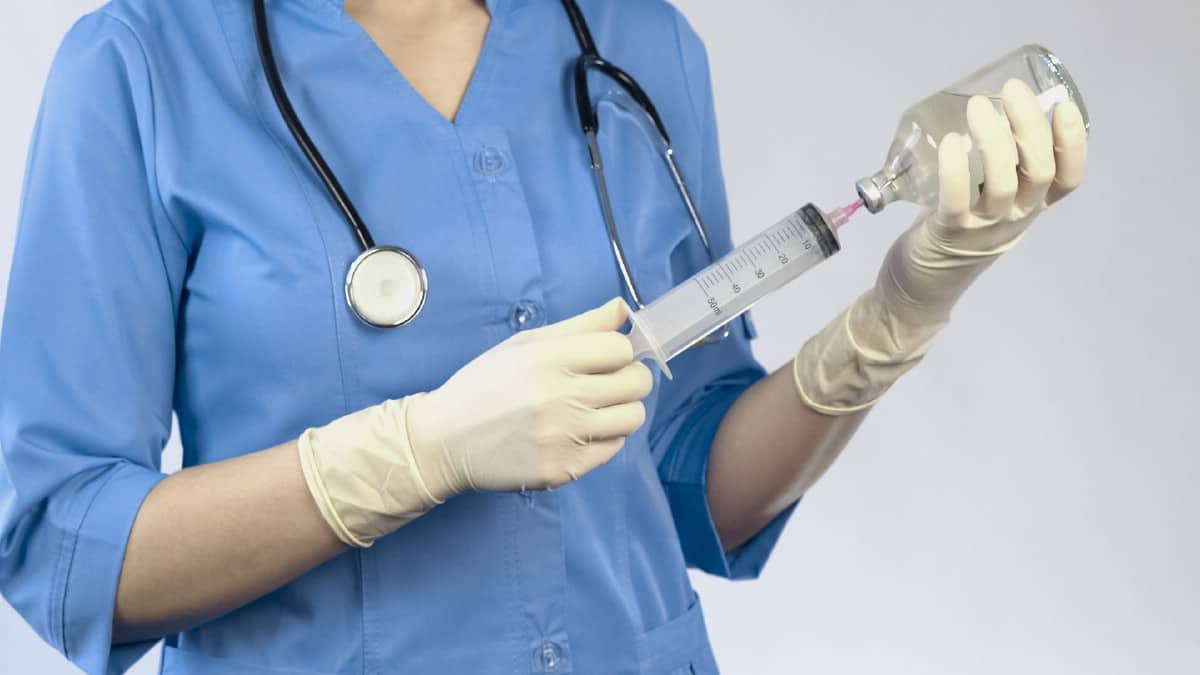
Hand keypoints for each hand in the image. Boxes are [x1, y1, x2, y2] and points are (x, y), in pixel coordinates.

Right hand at [407, 297, 652, 495]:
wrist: (446, 440)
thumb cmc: (486, 385)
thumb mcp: (525, 344)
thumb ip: (580, 326)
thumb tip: (623, 308)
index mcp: (549, 359)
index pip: (621, 348)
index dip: (618, 351)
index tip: (605, 358)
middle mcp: (561, 398)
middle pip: (636, 383)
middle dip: (629, 378)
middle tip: (608, 382)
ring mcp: (565, 437)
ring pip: (632, 418)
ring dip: (622, 409)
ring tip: (596, 407)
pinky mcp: (565, 469)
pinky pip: (613, 448)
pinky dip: (603, 438)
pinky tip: (577, 431)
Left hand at [794, 79, 1088, 413]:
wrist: (917, 291)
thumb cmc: (949, 235)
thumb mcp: (982, 202)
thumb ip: (988, 169)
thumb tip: (984, 111)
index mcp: (1028, 209)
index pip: (1068, 180)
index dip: (1072, 143)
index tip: (1061, 106)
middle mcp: (1015, 220)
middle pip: (1038, 170)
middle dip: (1029, 124)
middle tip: (1011, 91)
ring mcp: (983, 230)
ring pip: (1003, 182)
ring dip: (993, 139)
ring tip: (978, 106)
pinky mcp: (949, 235)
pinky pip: (957, 200)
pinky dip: (957, 168)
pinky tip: (954, 142)